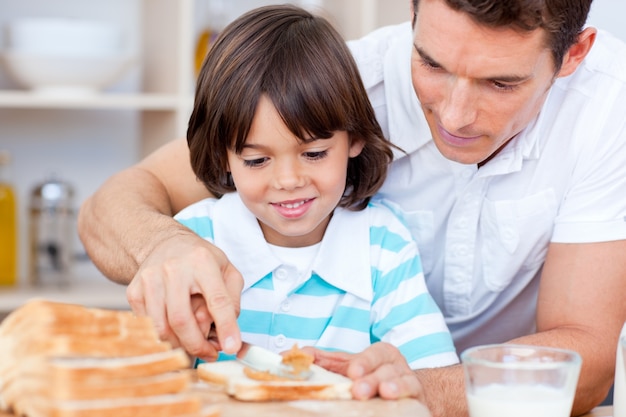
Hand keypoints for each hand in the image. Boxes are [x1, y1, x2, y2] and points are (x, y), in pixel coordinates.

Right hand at [126, 231, 243, 359]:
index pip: (217, 300)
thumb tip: (228, 333)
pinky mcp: (134, 291)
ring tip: (193, 343)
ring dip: (180, 345)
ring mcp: (150, 279)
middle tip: (210, 353)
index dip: (226, 327)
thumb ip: (232, 300)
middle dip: (197, 344)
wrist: (163, 243)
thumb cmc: (199, 260)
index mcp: (202, 262)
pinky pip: (148, 326)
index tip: (232, 347)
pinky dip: (164, 337)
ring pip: (162, 328)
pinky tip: (176, 332)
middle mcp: (173, 269)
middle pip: (182, 320)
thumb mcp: (226, 270)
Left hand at [304, 342, 424, 401]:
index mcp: (380, 353)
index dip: (364, 362)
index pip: (373, 354)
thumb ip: (321, 360)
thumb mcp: (346, 366)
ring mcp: (408, 381)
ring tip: (383, 393)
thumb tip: (287, 354)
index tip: (352, 372)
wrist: (403, 393)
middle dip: (372, 378)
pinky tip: (394, 400)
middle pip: (385, 369)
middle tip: (358, 389)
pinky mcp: (417, 399)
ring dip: (391, 387)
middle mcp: (396, 365)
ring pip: (402, 381)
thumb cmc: (370, 377)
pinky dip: (404, 396)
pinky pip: (413, 395)